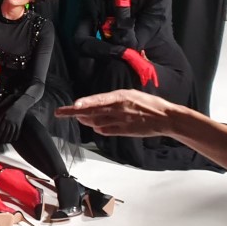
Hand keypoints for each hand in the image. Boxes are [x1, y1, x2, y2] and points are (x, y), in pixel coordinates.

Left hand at [0, 103, 27, 142]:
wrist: (20, 106)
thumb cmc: (9, 109)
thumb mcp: (2, 112)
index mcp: (5, 119)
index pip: (1, 129)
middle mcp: (10, 122)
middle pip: (6, 132)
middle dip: (3, 138)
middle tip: (0, 141)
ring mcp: (15, 124)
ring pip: (12, 133)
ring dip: (9, 138)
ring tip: (6, 141)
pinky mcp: (19, 124)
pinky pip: (17, 132)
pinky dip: (15, 136)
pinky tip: (14, 139)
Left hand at [57, 89, 179, 137]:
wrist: (165, 117)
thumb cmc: (148, 103)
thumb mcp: (130, 95)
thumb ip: (112, 100)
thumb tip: (96, 104)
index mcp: (120, 97)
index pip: (98, 100)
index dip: (85, 103)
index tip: (73, 105)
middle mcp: (119, 109)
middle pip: (92, 111)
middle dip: (74, 112)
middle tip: (61, 112)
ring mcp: (121, 121)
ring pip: (97, 122)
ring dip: (85, 120)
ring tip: (77, 117)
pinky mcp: (125, 131)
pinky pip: (107, 131)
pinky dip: (99, 128)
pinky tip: (94, 126)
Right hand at [120, 48, 158, 87]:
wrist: (133, 56)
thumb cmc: (138, 59)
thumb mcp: (144, 63)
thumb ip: (146, 67)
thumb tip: (147, 70)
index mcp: (151, 66)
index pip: (154, 75)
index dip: (155, 80)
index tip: (156, 85)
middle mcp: (149, 68)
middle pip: (151, 77)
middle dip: (151, 81)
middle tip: (152, 86)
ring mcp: (145, 69)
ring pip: (147, 78)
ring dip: (146, 81)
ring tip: (145, 85)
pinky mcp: (140, 70)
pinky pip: (142, 77)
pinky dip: (143, 80)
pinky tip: (143, 83)